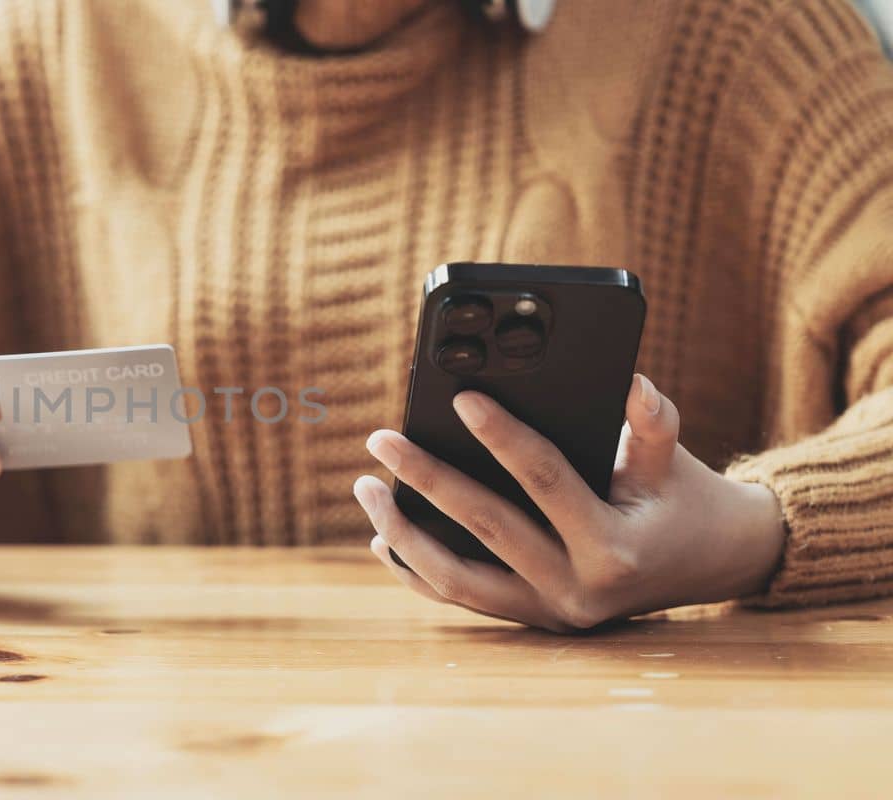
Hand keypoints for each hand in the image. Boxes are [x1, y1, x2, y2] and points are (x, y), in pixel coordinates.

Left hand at [352, 375, 785, 632]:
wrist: (713, 566)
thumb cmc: (683, 500)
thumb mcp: (673, 461)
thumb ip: (652, 423)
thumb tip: (627, 382)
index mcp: (614, 548)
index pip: (546, 481)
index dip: (503, 437)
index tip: (461, 398)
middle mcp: (577, 590)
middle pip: (486, 529)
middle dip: (427, 480)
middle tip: (380, 439)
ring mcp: (550, 613)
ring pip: (458, 579)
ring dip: (404, 534)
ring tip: (366, 489)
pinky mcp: (532, 621)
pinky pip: (461, 598)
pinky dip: (417, 569)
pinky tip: (382, 538)